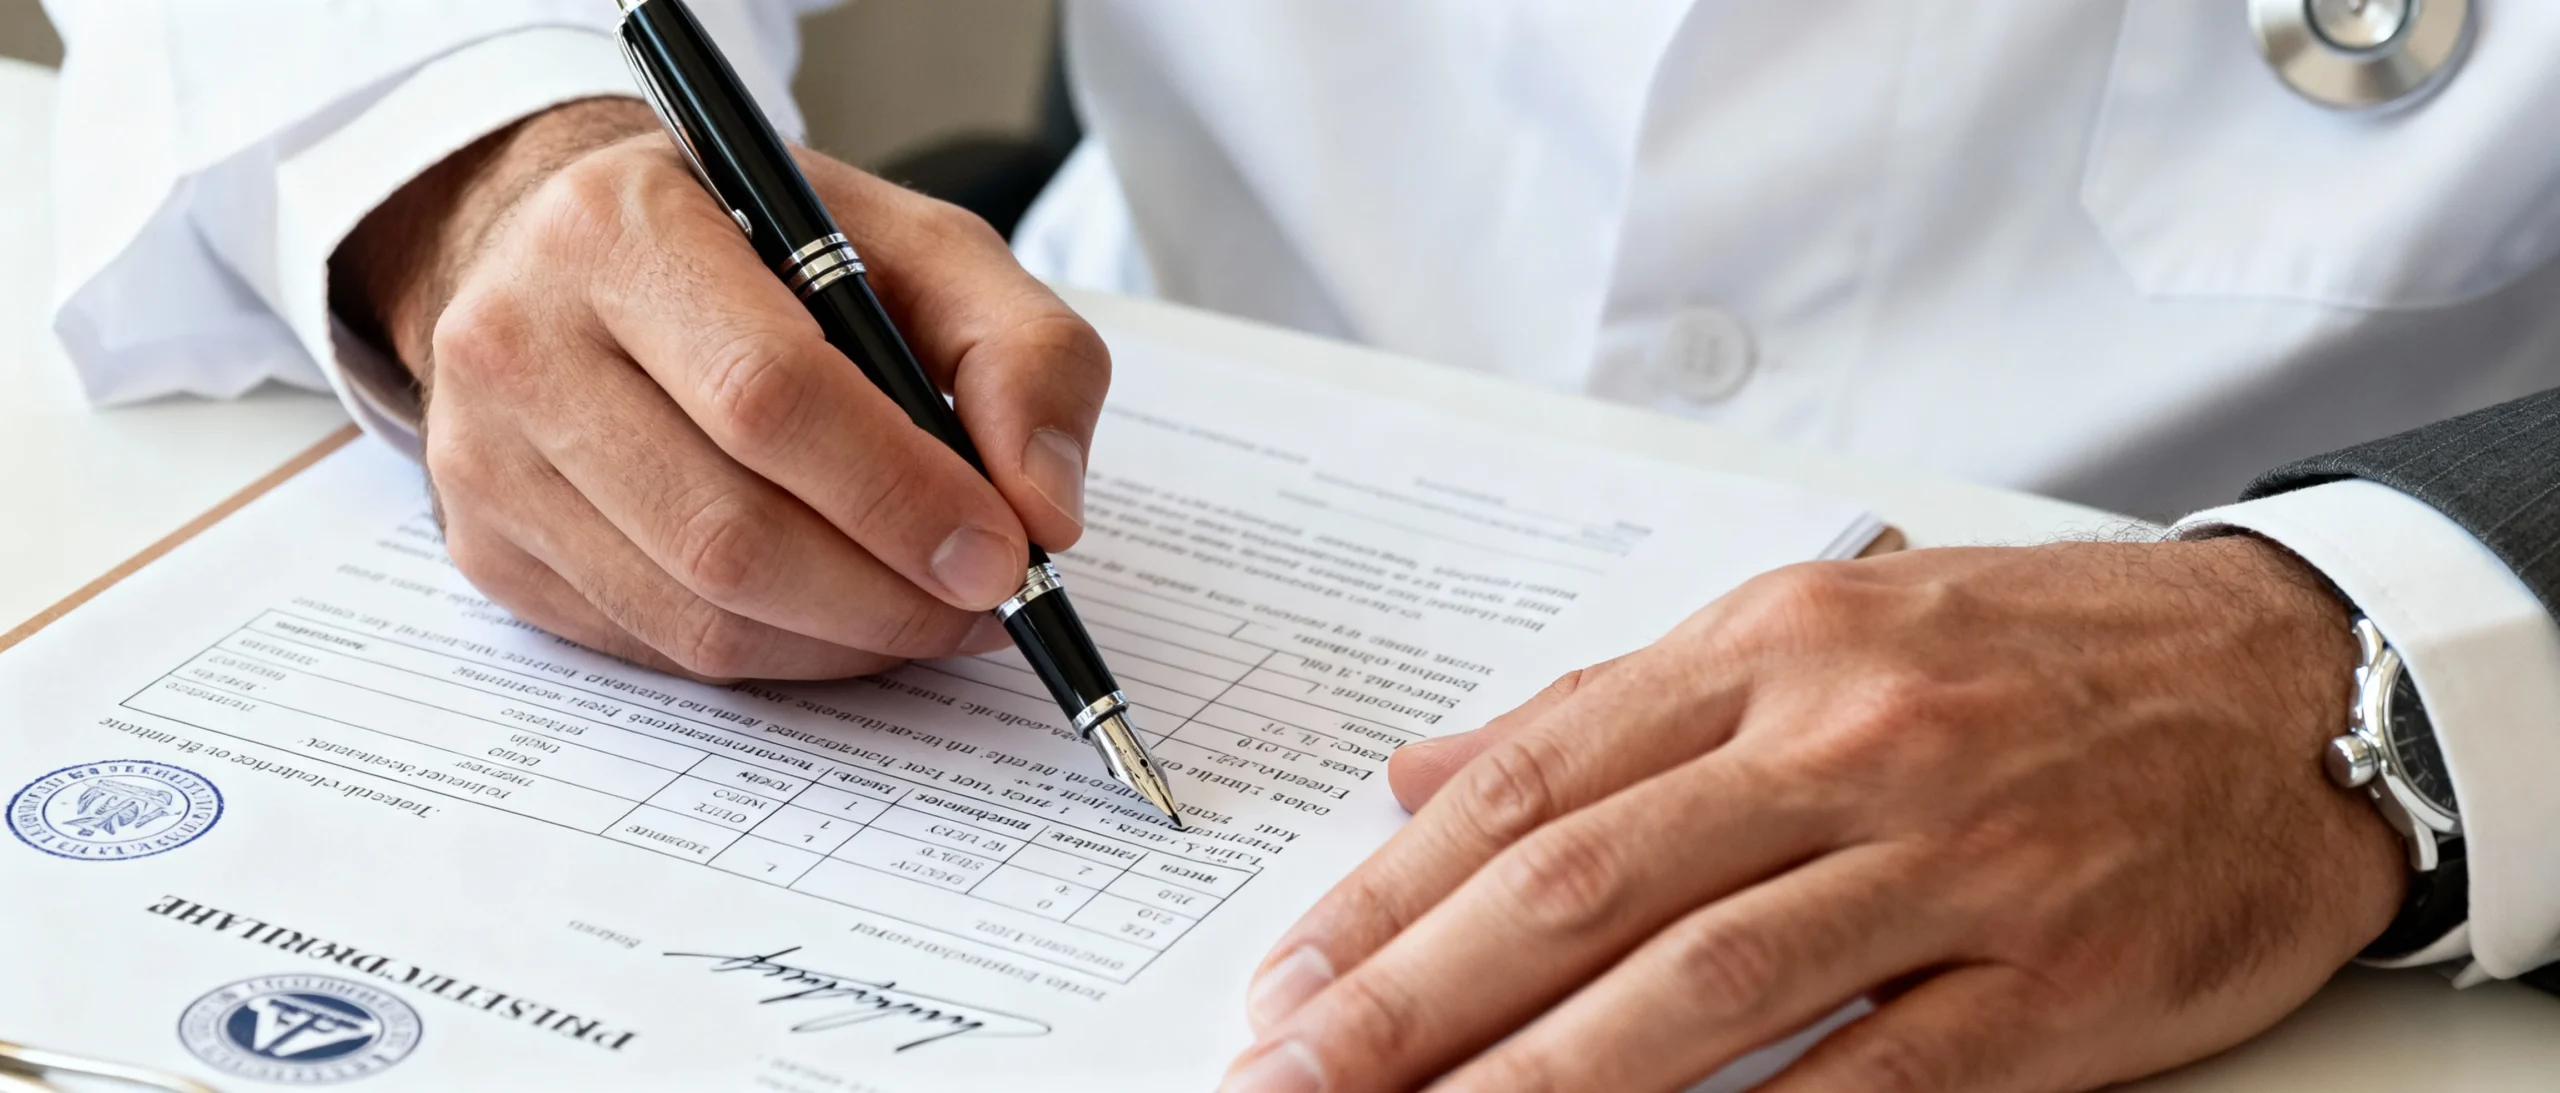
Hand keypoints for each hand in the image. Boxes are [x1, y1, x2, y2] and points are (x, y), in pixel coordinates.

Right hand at [333, 98, 1104, 678]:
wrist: (582, 255)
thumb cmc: (764, 249)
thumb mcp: (917, 247)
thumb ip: (1020, 352)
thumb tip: (1045, 511)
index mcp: (622, 228)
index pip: (768, 395)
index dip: (900, 496)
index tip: (1003, 555)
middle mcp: (520, 340)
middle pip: (728, 532)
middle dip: (887, 596)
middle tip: (985, 607)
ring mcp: (485, 457)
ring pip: (694, 615)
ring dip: (844, 643)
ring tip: (929, 613)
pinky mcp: (488, 549)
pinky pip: (657, 650)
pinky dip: (777, 656)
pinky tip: (838, 615)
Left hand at [1223, 538, 2406, 1092]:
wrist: (2289, 681)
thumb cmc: (2036, 654)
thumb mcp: (1812, 626)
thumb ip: (1610, 707)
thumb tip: (1421, 773)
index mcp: (1764, 649)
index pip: (1528, 784)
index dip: (1387, 900)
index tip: (1287, 986)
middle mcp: (1841, 742)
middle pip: (1578, 887)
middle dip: (1410, 1002)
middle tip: (1291, 1080)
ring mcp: (1946, 862)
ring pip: (1696, 984)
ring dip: (1531, 1082)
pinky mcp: (2046, 980)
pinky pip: (1871, 1074)